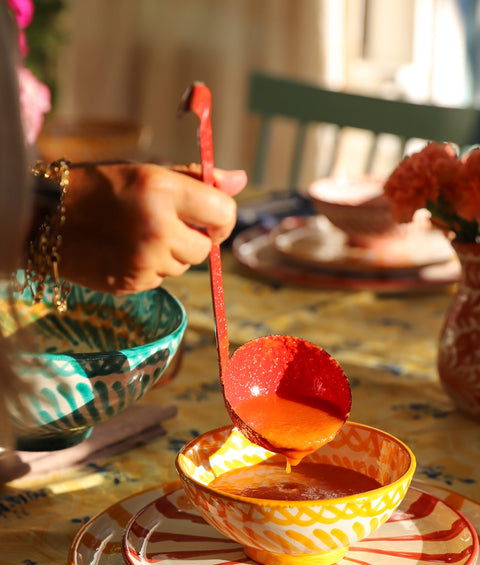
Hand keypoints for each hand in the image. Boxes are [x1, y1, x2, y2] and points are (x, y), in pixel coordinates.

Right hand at [60, 162, 246, 294]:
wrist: (46, 219)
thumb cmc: (101, 187)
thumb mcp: (147, 172)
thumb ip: (197, 179)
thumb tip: (241, 180)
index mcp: (163, 191)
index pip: (223, 213)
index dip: (221, 217)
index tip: (209, 216)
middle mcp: (157, 229)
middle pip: (205, 248)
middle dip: (194, 238)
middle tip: (165, 223)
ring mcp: (144, 261)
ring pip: (183, 266)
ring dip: (171, 254)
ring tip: (138, 234)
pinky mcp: (133, 284)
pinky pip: (160, 279)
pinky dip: (151, 268)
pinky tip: (125, 250)